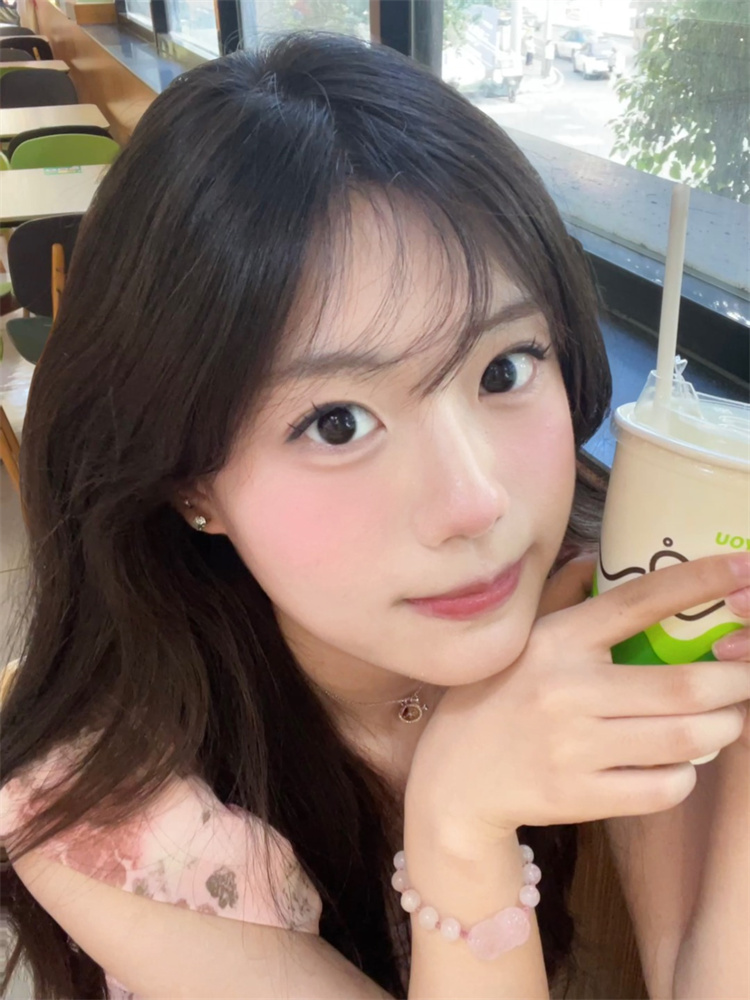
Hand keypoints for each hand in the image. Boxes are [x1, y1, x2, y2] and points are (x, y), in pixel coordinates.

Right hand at [406, 552, 749, 850]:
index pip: (639, 601)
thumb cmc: (493, 700)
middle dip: (738, 680)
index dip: (700, 582)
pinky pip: (662, 788)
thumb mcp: (518, 638)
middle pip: (683, 684)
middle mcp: (567, 689)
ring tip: (726, 720)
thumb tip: (597, 559)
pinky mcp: (579, 796)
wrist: (453, 782)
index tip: (745, 569)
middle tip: (749, 674)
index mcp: (557, 640)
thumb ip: (560, 596)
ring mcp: (574, 747)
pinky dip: (686, 775)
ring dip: (724, 728)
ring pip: (684, 738)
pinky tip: (680, 763)